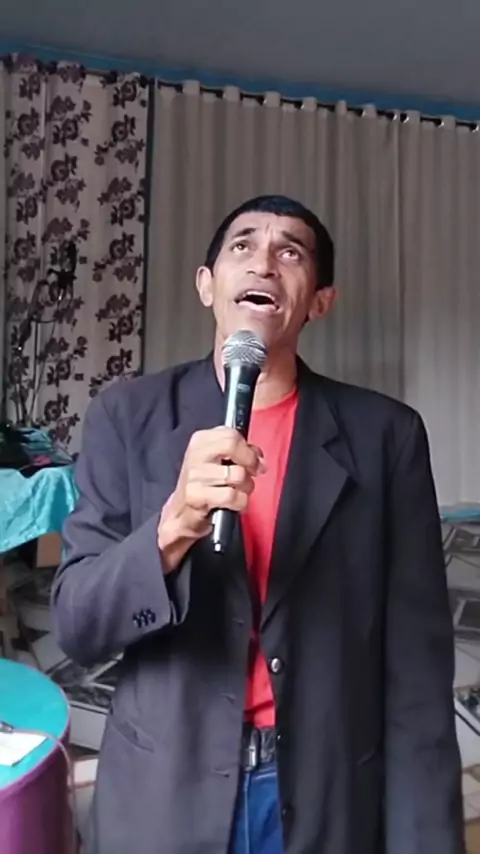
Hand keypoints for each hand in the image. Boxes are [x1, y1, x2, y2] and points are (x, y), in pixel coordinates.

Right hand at [157, 427, 264, 572]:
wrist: (182, 512)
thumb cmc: (204, 484)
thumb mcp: (218, 460)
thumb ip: (239, 452)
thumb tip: (258, 456)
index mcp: (200, 441)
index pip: (231, 434)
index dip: (248, 449)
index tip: (254, 460)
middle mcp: (195, 454)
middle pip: (231, 445)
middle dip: (249, 461)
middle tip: (253, 473)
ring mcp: (194, 475)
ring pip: (237, 474)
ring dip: (246, 487)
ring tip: (239, 491)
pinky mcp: (196, 496)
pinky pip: (232, 496)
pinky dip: (240, 503)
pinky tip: (233, 504)